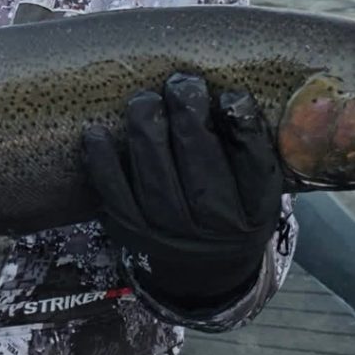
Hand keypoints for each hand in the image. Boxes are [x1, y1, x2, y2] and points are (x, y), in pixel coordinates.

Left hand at [82, 73, 282, 310]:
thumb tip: (235, 93)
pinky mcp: (134, 232)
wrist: (203, 272)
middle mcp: (216, 226)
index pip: (255, 165)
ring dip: (146, 131)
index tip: (230, 95)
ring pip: (156, 177)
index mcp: (256, 209)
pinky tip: (96, 133)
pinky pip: (115, 195)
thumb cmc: (231, 208)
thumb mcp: (258, 188)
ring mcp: (171, 232)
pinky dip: (102, 163)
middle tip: (182, 83)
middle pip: (201, 167)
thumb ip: (252, 147)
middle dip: (188, 117)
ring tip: (145, 99)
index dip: (243, 127)